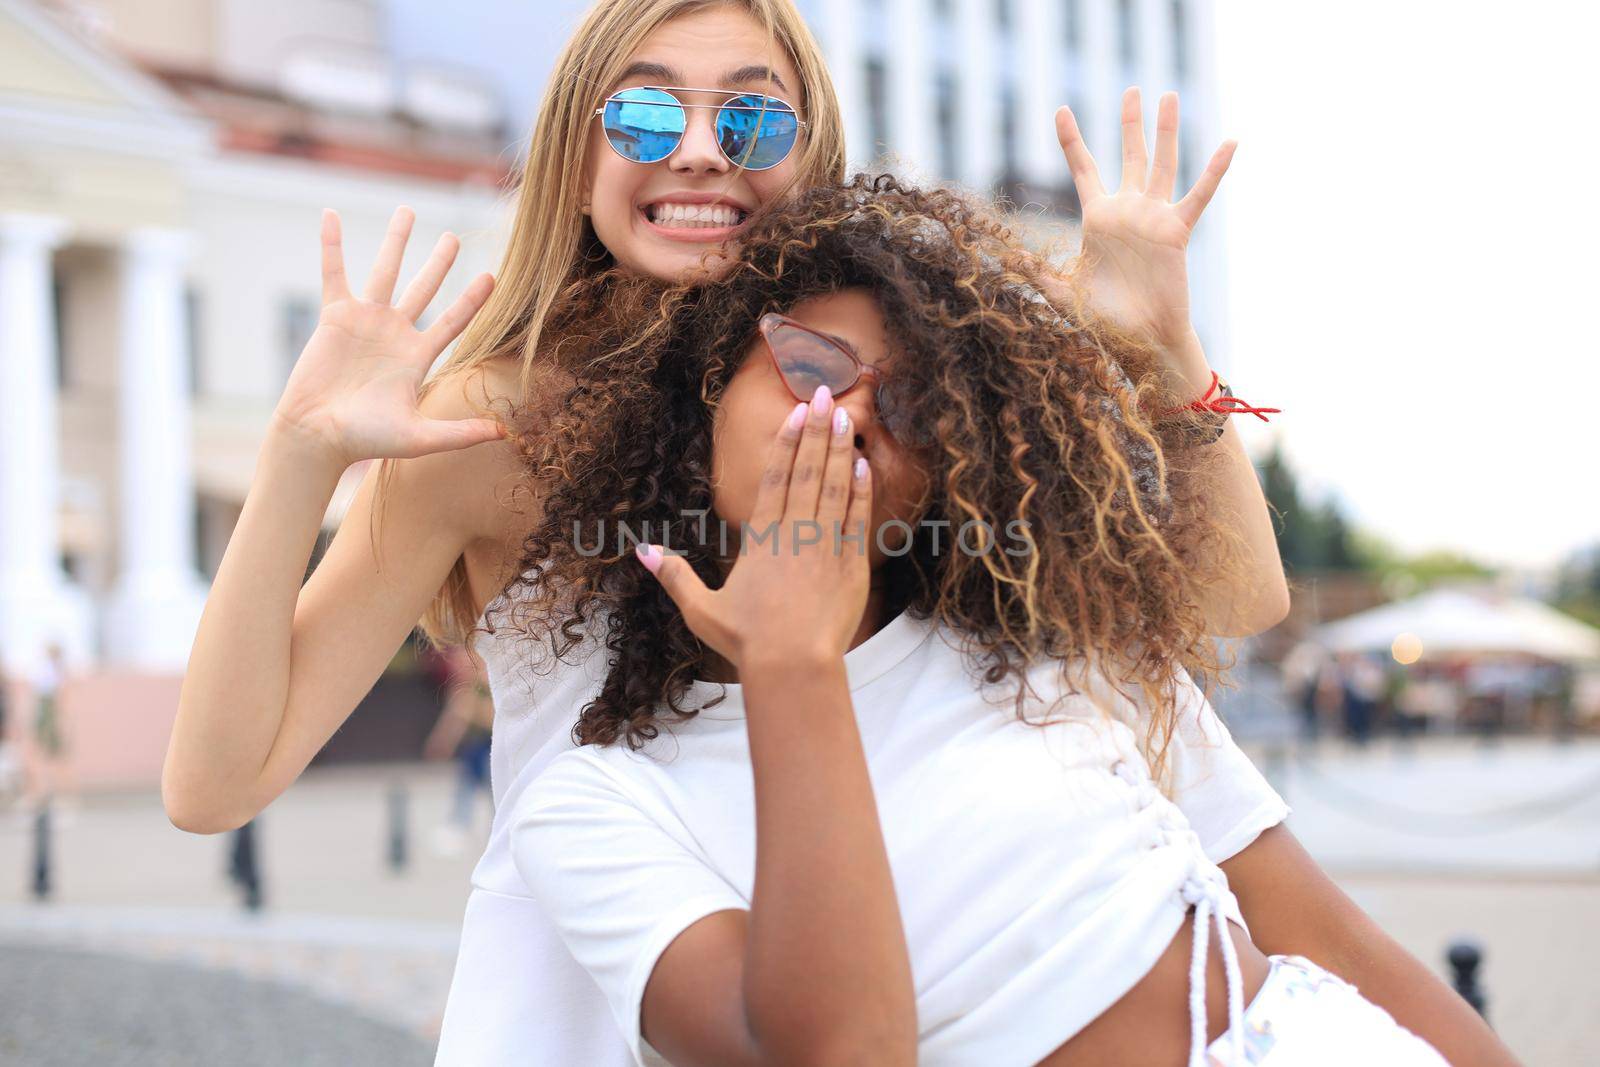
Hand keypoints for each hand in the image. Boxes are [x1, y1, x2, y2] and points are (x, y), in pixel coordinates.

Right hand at [270, 206, 503, 468]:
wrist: (318, 435)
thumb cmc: (366, 439)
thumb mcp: (420, 437)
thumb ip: (460, 433)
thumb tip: (504, 432)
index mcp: (418, 357)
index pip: (454, 321)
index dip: (472, 299)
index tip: (492, 276)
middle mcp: (395, 333)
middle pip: (424, 287)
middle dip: (439, 262)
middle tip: (454, 237)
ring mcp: (366, 321)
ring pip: (385, 271)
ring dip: (396, 241)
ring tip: (408, 210)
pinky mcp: (335, 316)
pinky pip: (334, 272)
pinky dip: (331, 245)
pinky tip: (331, 214)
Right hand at [636, 388, 872, 672]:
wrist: (794, 665)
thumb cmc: (747, 641)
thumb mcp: (701, 609)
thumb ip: (674, 575)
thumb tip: (641, 550)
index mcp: (761, 539)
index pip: (775, 478)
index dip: (786, 442)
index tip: (796, 413)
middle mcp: (795, 533)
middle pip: (808, 471)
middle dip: (816, 430)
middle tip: (825, 395)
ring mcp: (826, 546)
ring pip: (836, 486)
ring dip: (841, 449)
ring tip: (846, 416)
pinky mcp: (851, 565)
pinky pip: (857, 518)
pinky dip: (861, 489)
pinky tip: (864, 464)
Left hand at [1054, 87, 1235, 348]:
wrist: (1139, 339)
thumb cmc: (1102, 320)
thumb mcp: (1062, 292)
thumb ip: (1037, 272)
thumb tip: (1008, 257)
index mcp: (1097, 219)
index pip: (1083, 169)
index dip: (1071, 139)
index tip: (1061, 109)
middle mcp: (1127, 211)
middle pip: (1129, 155)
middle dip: (1130, 123)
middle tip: (1132, 89)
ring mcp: (1154, 217)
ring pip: (1161, 164)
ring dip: (1166, 130)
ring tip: (1169, 95)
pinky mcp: (1177, 231)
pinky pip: (1199, 195)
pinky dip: (1214, 170)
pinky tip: (1229, 143)